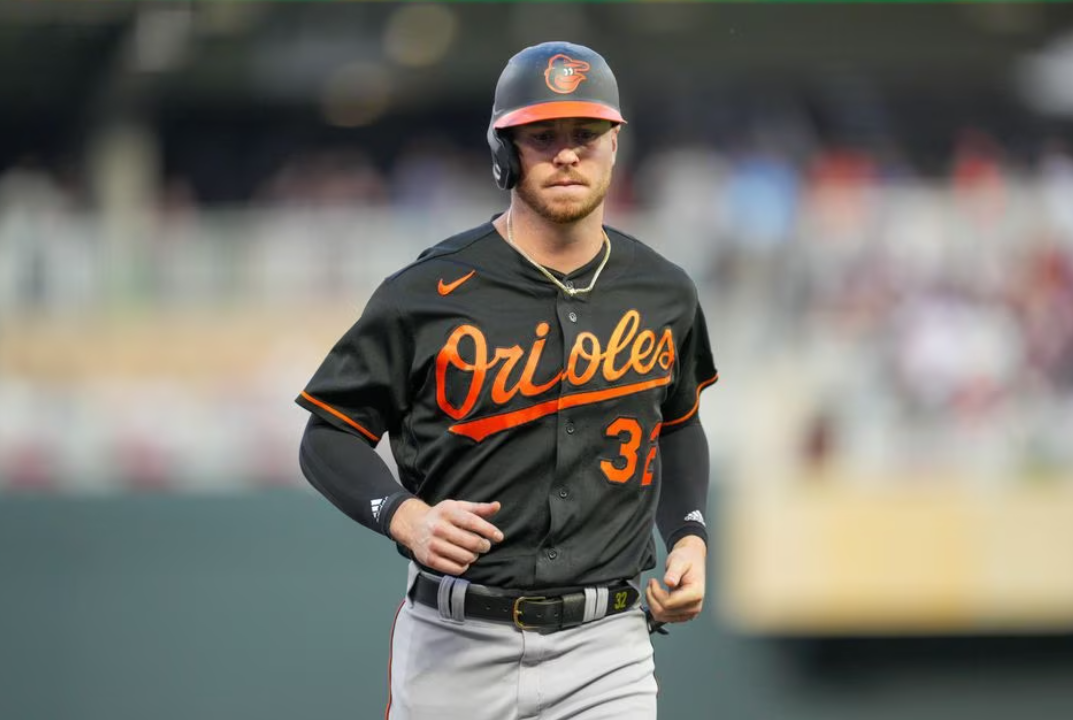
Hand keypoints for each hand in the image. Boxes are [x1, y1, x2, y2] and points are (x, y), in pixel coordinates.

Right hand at [389, 498, 503, 575]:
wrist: (413, 526)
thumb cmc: (441, 516)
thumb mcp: (457, 507)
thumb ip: (478, 508)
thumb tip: (497, 506)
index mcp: (447, 512)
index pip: (472, 522)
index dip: (488, 530)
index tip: (499, 537)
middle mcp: (438, 528)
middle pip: (471, 542)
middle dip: (484, 546)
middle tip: (485, 546)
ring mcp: (433, 545)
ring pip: (465, 557)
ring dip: (474, 556)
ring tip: (472, 552)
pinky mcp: (429, 560)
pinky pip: (455, 569)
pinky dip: (464, 566)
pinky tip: (462, 560)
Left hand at [646, 535, 705, 624]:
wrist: (691, 559)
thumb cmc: (687, 559)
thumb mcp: (678, 561)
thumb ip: (673, 572)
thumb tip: (669, 582)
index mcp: (696, 594)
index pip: (669, 603)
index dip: (656, 593)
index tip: (653, 581)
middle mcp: (694, 606)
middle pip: (665, 611)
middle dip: (652, 597)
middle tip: (651, 584)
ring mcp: (689, 612)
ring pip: (663, 617)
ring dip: (653, 603)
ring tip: (652, 589)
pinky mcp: (683, 613)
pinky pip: (665, 617)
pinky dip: (656, 607)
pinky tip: (656, 595)